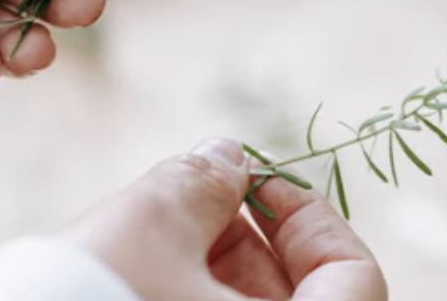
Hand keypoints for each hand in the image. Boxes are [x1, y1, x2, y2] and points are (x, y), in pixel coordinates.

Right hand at [65, 139, 386, 300]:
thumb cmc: (94, 299)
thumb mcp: (151, 223)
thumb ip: (203, 181)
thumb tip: (226, 159)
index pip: (352, 275)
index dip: (305, 215)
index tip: (251, 180)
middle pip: (295, 300)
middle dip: (247, 239)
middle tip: (192, 200)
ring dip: (210, 273)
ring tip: (151, 236)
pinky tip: (135, 271)